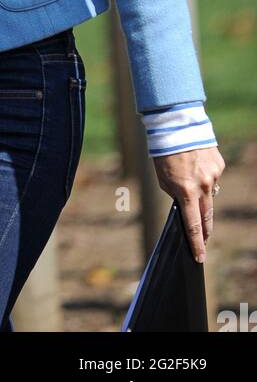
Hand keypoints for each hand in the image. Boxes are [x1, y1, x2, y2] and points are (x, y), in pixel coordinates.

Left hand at [152, 145, 225, 261]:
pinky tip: (196, 166)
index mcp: (186, 191)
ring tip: (190, 186)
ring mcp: (214, 175)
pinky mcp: (219, 165)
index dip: (197, 243)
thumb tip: (184, 205)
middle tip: (204, 241)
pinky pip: (212, 178)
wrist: (178, 124)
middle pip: (207, 216)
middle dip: (205, 230)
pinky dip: (204, 177)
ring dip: (202, 197)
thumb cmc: (164, 152)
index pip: (193, 225)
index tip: (200, 258)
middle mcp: (203, 186)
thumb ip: (175, 194)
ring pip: (210, 195)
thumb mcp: (163, 177)